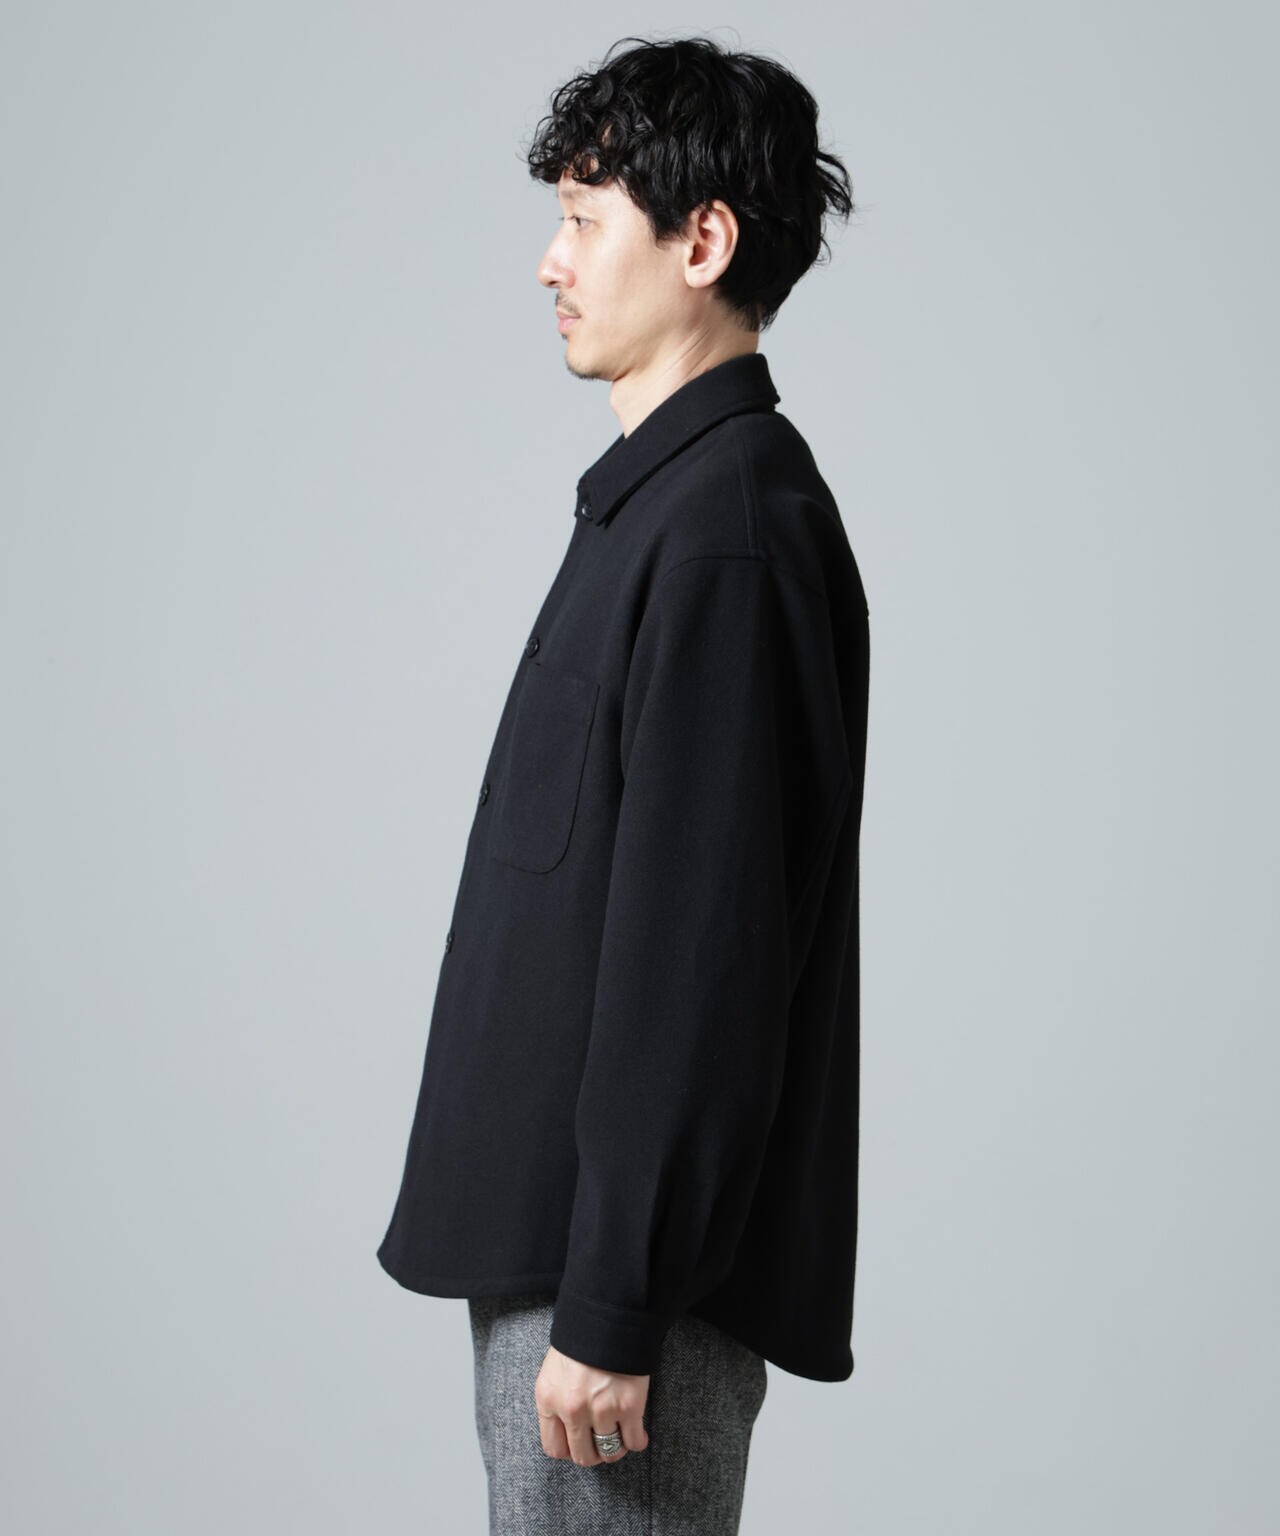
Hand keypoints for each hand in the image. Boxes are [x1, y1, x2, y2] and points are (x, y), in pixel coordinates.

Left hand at [534, 1344, 650, 1464]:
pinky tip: (637, 1433)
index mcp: (548, 1399)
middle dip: (593, 1453)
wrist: (608, 1312)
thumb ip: (556, 1400)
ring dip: (616, 1448)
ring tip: (620, 1437)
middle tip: (601, 1443)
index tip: (579, 1444)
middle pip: (582, 1455)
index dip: (569, 1450)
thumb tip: (565, 1429)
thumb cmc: (581, 1337)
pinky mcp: (629, 1406)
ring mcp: (601, 1410)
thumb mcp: (555, 1369)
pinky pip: (634, 1441)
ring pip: (609, 1452)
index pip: (554, 1448)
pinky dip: (637, 1441)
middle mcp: (572, 1410)